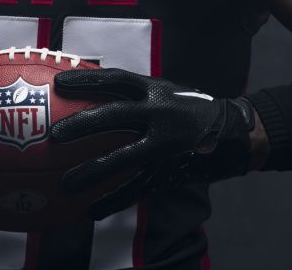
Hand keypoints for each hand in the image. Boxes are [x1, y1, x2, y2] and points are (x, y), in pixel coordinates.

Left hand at [50, 69, 254, 219]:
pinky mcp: (169, 171)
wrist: (235, 134)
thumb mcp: (167, 91)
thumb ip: (136, 93)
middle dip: (84, 124)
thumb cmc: (189, 109)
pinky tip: (91, 211)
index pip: (116, 79)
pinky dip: (113, 201)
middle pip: (115, 115)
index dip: (87, 80)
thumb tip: (92, 90)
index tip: (59, 84)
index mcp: (156, 90)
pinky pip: (137, 189)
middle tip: (56, 135)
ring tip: (67, 184)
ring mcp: (165, 145)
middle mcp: (160, 114)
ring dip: (93, 172)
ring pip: (123, 159)